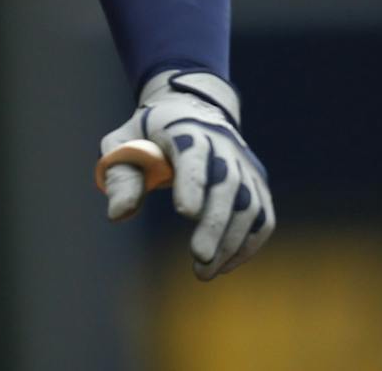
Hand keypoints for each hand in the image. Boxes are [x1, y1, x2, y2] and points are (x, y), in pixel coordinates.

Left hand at [99, 69, 274, 279]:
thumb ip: (120, 175)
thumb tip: (119, 214)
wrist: (189, 111)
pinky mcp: (256, 183)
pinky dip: (248, 244)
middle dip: (215, 223)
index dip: (192, 181)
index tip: (184, 212)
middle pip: (226, 184)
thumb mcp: (122, 143)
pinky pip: (262, 217)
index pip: (193, 152)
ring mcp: (244, 164)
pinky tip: (224, 265)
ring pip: (249, 204)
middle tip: (199, 256)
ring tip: (204, 271)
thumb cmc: (147, 134)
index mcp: (185, 128)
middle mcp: (222, 144)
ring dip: (231, 241)